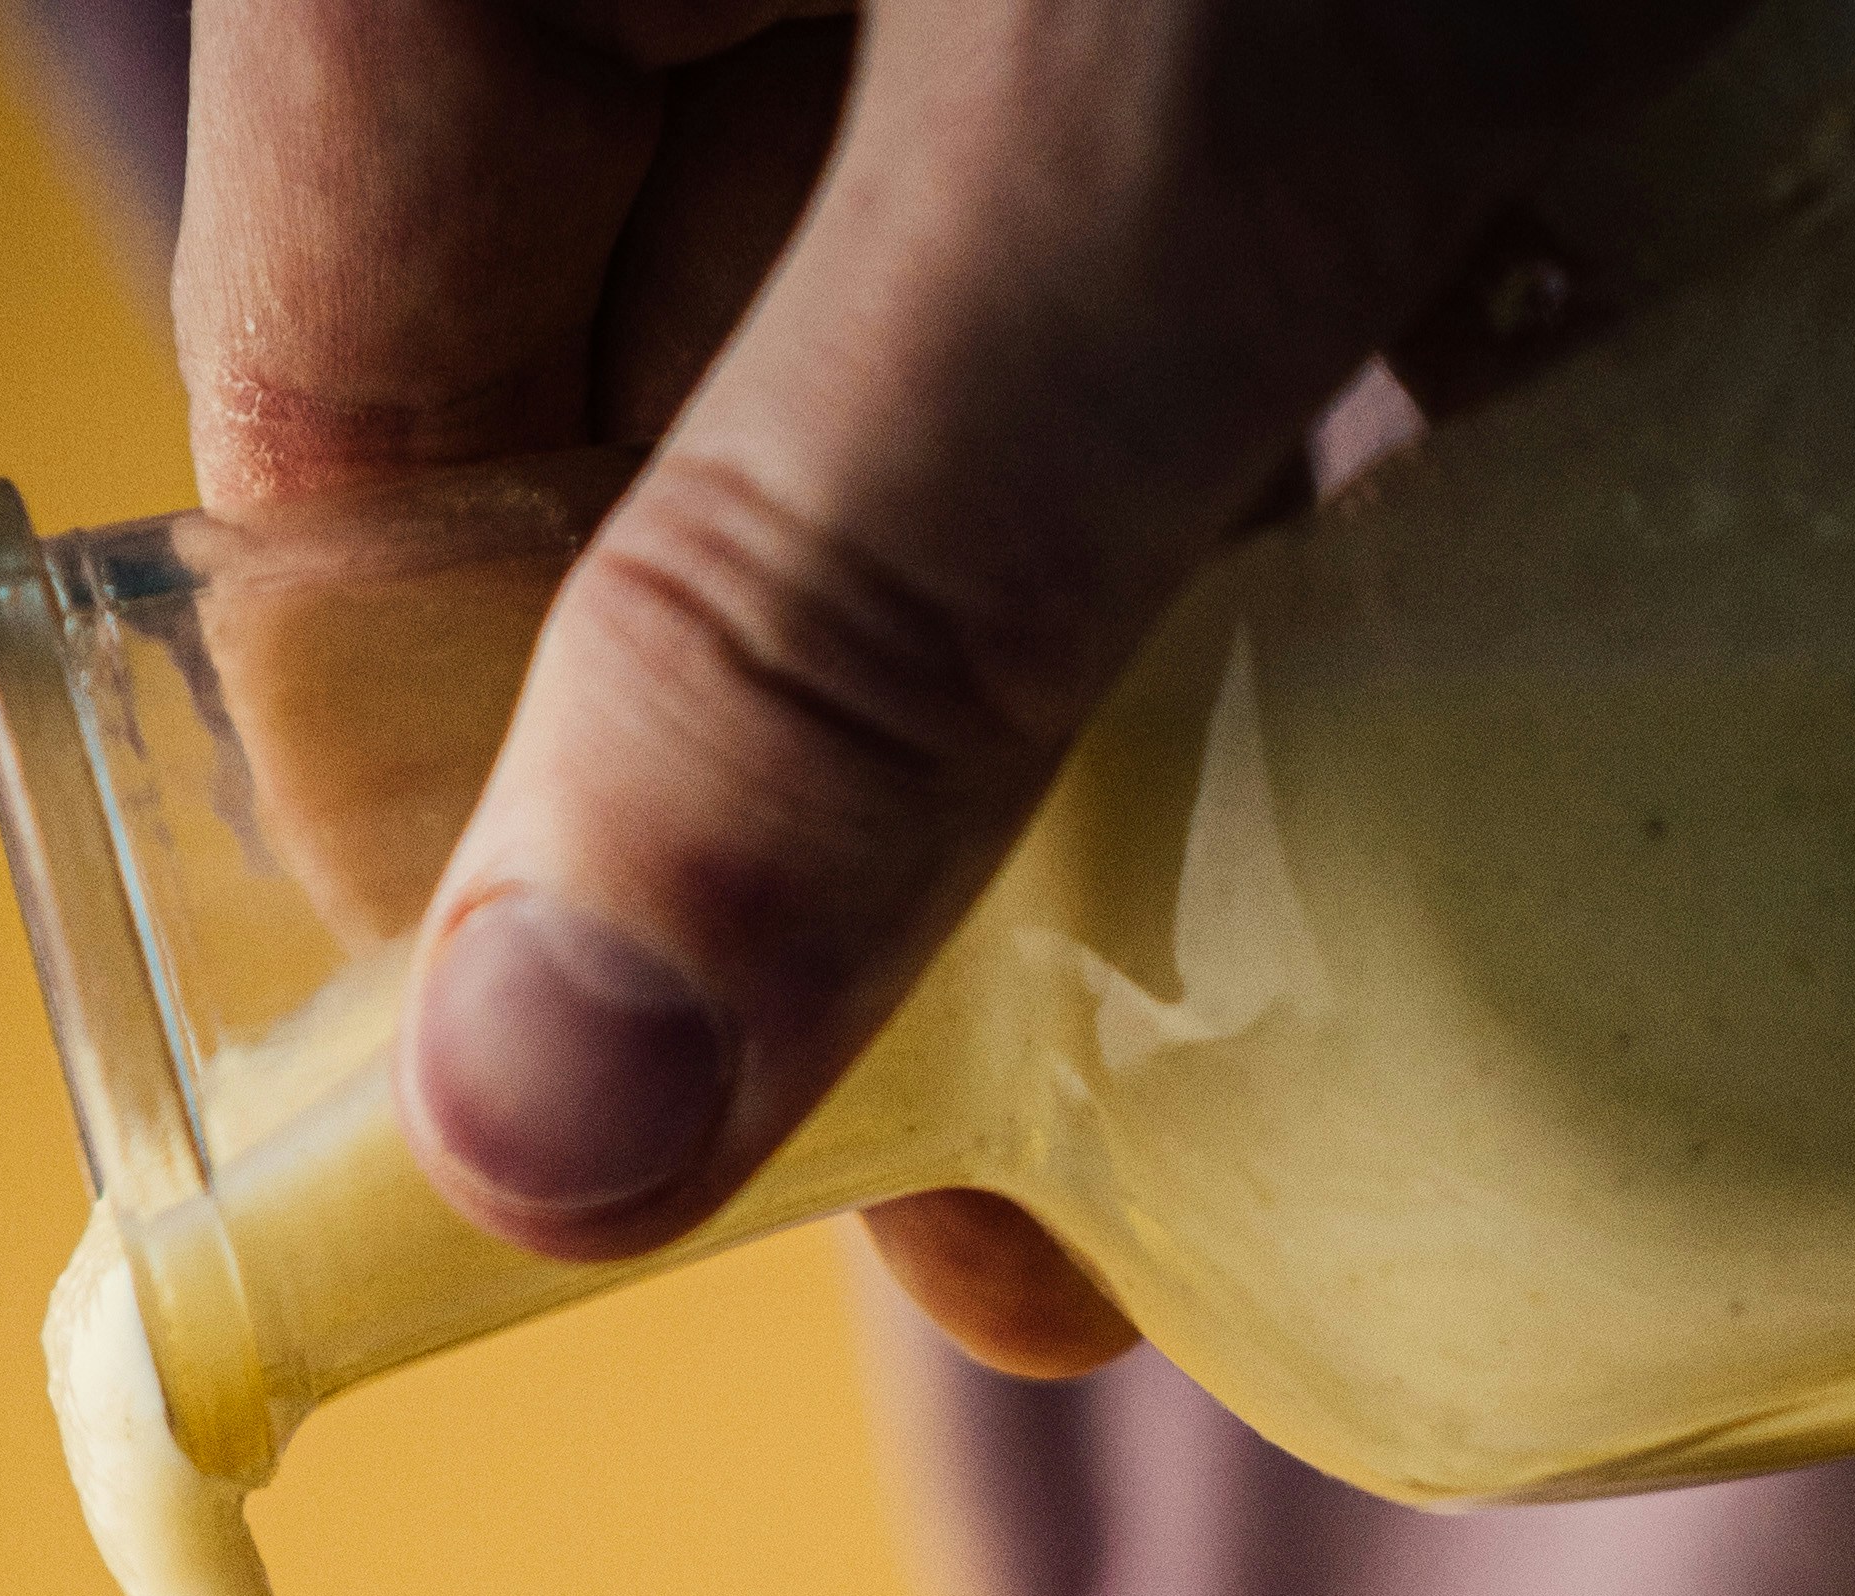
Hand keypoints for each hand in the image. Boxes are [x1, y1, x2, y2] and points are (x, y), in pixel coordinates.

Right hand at [173, 0, 1737, 1370]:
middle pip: (659, 465)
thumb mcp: (1128, 129)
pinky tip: (1512, 583)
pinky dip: (1338, 415)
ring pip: (961, 355)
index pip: (342, 490)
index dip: (514, 879)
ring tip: (1324, 987)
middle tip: (1098, 1207)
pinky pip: (1219, 187)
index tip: (763, 1184)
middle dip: (886, 840)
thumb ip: (846, 597)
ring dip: (1136, 674)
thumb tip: (545, 1136)